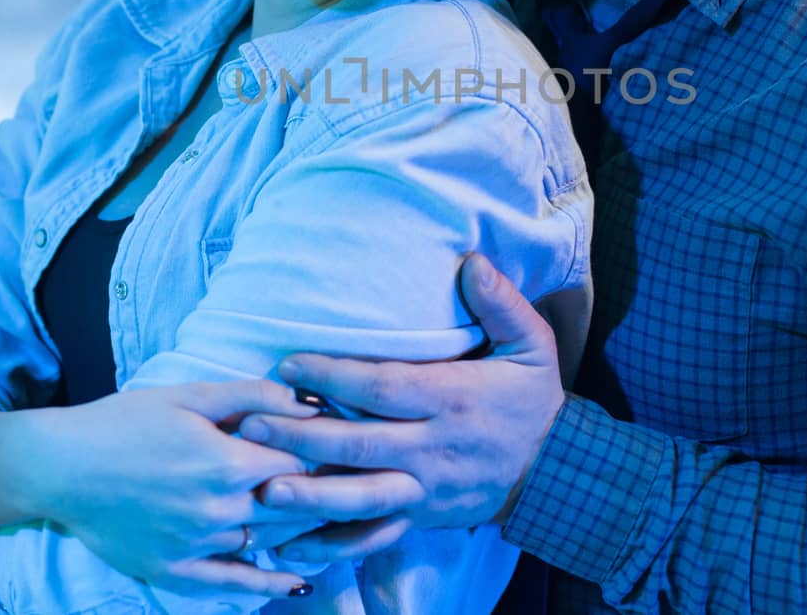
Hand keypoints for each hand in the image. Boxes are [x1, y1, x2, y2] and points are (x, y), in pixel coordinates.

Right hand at [25, 380, 323, 598]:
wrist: (60, 466)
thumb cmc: (124, 421)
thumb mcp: (191, 395)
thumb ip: (255, 397)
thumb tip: (312, 402)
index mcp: (228, 463)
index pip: (300, 461)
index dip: (326, 452)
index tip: (347, 447)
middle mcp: (219, 510)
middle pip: (294, 506)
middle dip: (322, 492)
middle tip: (352, 483)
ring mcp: (198, 545)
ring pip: (267, 540)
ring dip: (298, 529)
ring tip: (334, 520)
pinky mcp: (175, 571)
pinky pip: (232, 583)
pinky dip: (268, 583)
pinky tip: (296, 582)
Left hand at [238, 254, 565, 562]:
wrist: (554, 470)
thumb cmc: (532, 400)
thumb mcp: (532, 345)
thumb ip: (501, 303)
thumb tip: (472, 261)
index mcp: (453, 400)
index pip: (383, 388)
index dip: (334, 377)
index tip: (289, 364)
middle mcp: (433, 449)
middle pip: (360, 444)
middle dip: (303, 437)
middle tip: (251, 426)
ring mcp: (424, 489)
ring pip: (362, 497)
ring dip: (312, 495)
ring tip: (265, 490)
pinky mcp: (421, 517)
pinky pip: (375, 534)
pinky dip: (336, 543)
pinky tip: (296, 544)